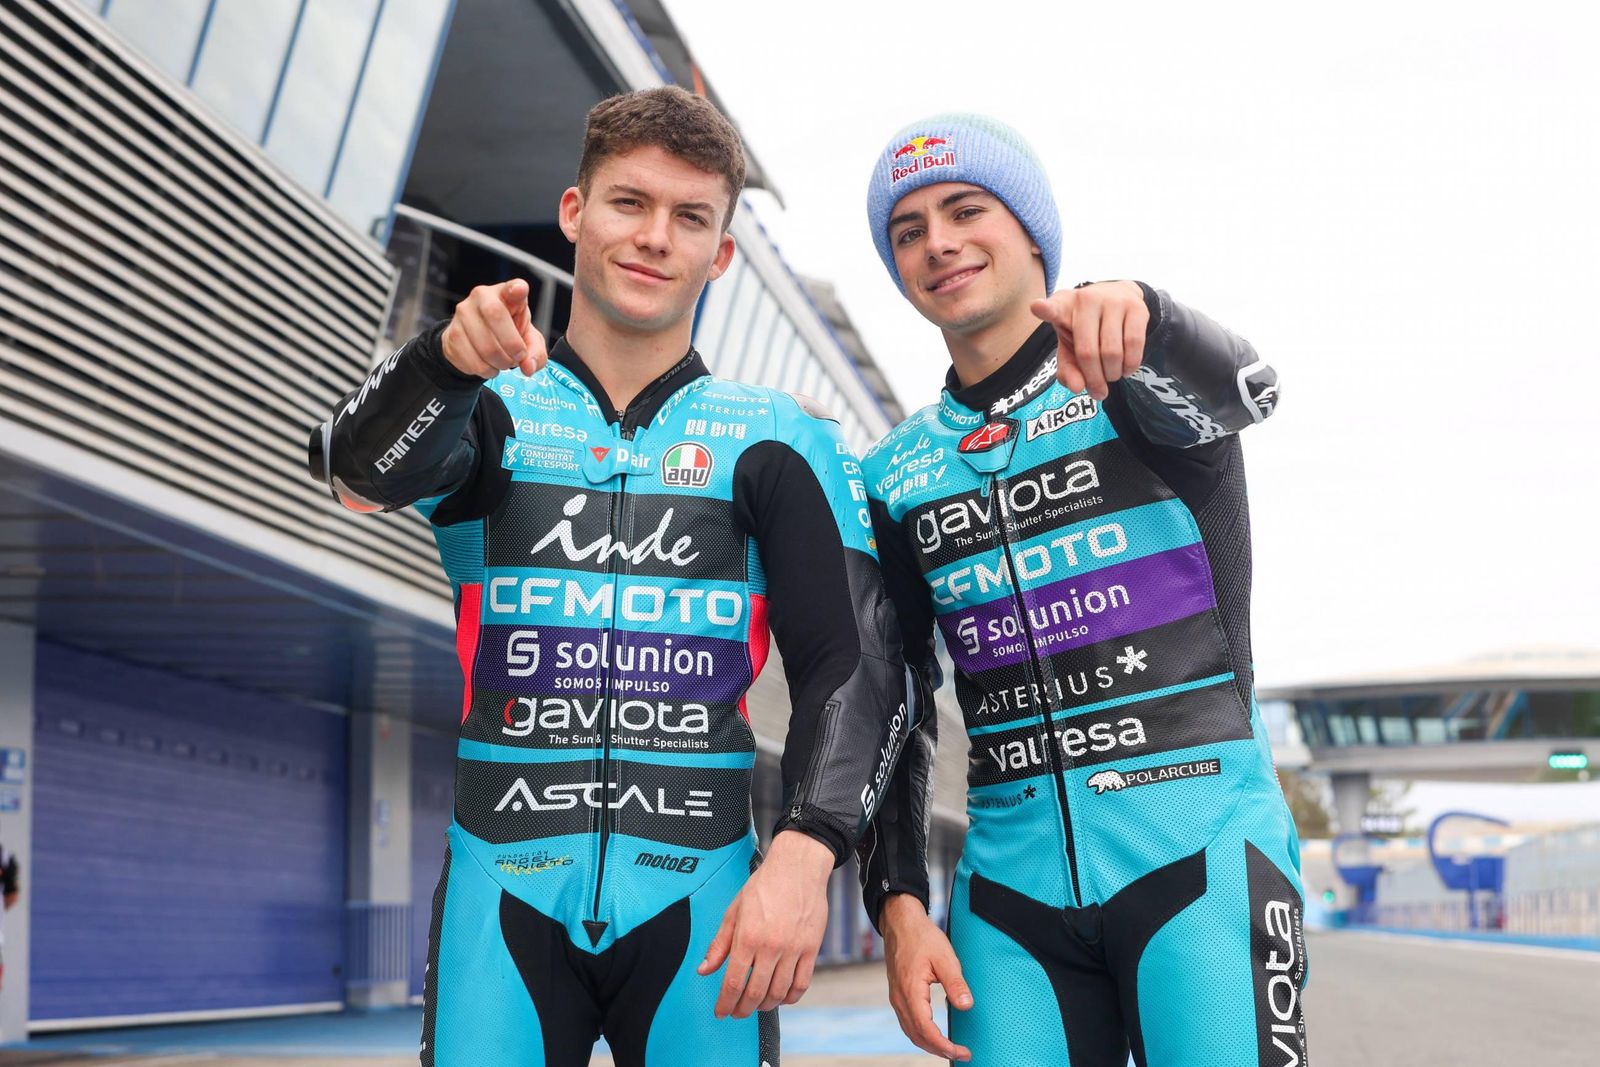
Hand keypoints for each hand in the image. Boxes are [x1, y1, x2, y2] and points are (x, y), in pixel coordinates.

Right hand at [440, 279, 547, 378]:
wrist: (475, 341)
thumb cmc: (507, 333)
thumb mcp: (528, 339)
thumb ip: (535, 352)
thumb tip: (529, 367)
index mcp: (506, 293)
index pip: (512, 287)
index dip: (516, 289)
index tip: (520, 290)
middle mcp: (482, 296)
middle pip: (495, 316)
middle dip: (512, 344)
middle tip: (518, 356)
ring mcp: (463, 314)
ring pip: (486, 346)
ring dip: (501, 362)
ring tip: (504, 361)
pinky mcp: (452, 334)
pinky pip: (474, 361)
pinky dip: (487, 370)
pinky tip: (489, 364)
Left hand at [697, 831, 833, 1017]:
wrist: (798, 867)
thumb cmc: (764, 885)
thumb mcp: (734, 910)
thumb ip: (719, 943)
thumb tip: (704, 969)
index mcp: (748, 936)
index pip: (734, 982)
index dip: (725, 1003)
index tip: (721, 1011)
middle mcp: (771, 946)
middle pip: (755, 993)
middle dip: (743, 1009)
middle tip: (737, 1012)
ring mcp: (794, 949)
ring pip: (779, 993)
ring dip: (765, 1005)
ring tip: (757, 1004)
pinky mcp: (811, 949)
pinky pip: (802, 983)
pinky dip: (790, 997)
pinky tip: (782, 997)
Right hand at [882, 893, 972, 1061]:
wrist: (900, 922)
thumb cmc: (922, 936)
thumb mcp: (944, 957)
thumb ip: (955, 983)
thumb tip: (966, 1006)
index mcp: (911, 991)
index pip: (926, 1030)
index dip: (945, 1046)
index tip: (963, 1052)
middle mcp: (900, 998)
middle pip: (917, 1036)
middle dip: (939, 1050)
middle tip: (961, 1054)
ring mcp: (896, 996)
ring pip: (910, 1031)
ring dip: (929, 1045)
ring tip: (950, 1049)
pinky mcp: (897, 993)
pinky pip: (907, 1022)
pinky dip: (921, 1034)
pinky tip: (934, 1033)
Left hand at [1030, 281, 1147, 400]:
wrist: (1119, 297)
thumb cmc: (1087, 328)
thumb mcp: (1070, 346)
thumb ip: (1068, 370)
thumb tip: (1078, 387)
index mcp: (1062, 306)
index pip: (1052, 308)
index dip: (1045, 309)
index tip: (1037, 307)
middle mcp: (1087, 299)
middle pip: (1087, 352)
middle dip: (1094, 380)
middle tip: (1098, 391)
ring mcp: (1113, 301)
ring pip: (1112, 352)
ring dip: (1112, 374)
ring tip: (1111, 376)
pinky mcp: (1137, 307)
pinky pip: (1134, 344)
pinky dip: (1130, 365)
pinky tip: (1125, 368)